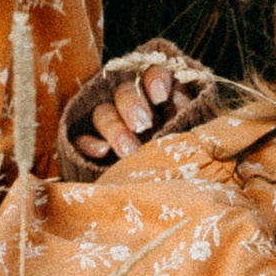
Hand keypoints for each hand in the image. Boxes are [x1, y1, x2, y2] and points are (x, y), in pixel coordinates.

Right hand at [72, 63, 192, 163]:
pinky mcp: (92, 147)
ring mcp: (112, 127)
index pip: (154, 74)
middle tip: (143, 125)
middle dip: (132, 105)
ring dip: (114, 128)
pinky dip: (87, 143)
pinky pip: (79, 138)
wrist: (168, 202)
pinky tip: (101, 153)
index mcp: (162, 99)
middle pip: (125, 91)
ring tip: (128, 152)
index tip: (161, 96)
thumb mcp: (195, 141)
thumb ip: (191, 121)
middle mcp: (135, 108)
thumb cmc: (186, 165)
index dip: (155, 78)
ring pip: (103, 113)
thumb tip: (184, 106)